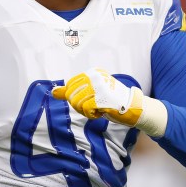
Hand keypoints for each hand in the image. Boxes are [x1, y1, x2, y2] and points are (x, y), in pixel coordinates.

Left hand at [52, 68, 167, 135]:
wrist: (132, 107)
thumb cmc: (111, 100)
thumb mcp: (90, 93)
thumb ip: (71, 91)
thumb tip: (53, 92)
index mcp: (92, 72)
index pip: (70, 85)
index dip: (75, 97)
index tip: (89, 99)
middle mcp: (95, 76)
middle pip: (71, 95)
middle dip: (79, 105)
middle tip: (93, 106)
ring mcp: (99, 86)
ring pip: (77, 103)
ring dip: (85, 111)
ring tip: (98, 108)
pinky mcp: (103, 98)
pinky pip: (85, 109)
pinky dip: (92, 115)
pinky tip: (101, 111)